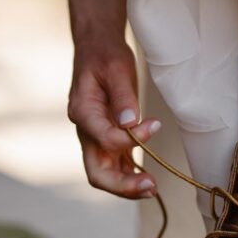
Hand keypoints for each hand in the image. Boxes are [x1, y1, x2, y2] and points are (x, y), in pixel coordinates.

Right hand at [67, 37, 160, 198]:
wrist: (97, 48)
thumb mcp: (116, 68)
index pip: (105, 138)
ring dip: (128, 186)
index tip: (155, 125)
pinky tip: (148, 182)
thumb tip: (130, 122)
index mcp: (83, 111)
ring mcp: (96, 138)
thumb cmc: (105, 55)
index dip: (131, 138)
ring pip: (106, 174)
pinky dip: (131, 176)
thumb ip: (122, 96)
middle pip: (97, 171)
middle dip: (122, 185)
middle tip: (150, 186)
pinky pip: (117, 165)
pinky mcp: (109, 139)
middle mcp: (86, 131)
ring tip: (153, 189)